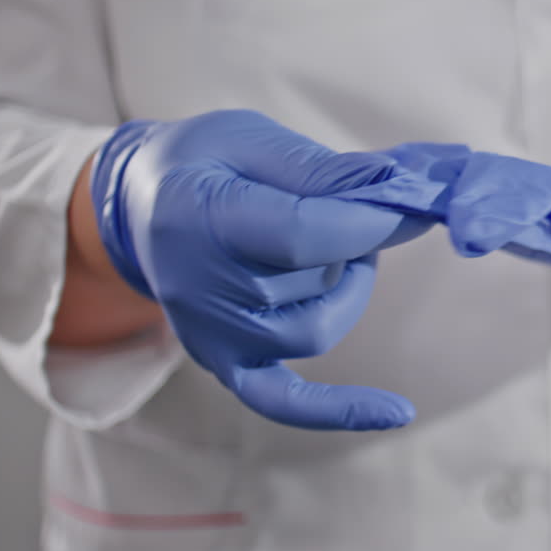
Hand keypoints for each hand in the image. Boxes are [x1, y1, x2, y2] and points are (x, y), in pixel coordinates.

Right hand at [90, 110, 430, 429]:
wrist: (139, 206)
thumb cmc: (202, 163)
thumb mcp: (251, 139)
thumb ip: (320, 170)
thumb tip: (399, 190)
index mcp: (200, 217)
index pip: (301, 234)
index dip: (367, 222)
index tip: (411, 204)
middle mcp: (200, 289)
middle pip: (313, 282)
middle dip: (355, 243)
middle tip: (352, 208)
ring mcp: (212, 336)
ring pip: (317, 329)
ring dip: (347, 291)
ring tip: (341, 252)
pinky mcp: (226, 364)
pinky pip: (285, 402)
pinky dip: (340, 409)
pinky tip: (396, 412)